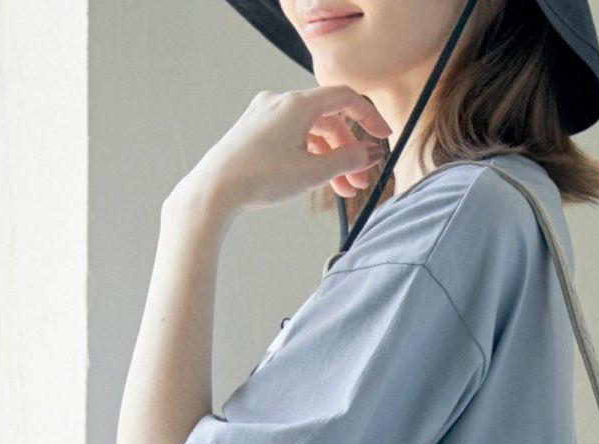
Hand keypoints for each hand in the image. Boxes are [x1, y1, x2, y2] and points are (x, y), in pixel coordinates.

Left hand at [184, 84, 392, 214]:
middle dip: (349, 151)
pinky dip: (310, 156)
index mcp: (297, 104)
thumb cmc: (259, 178)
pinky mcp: (255, 130)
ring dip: (331, 159)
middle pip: (328, 120)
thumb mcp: (313, 172)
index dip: (369, 117)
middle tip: (361, 180)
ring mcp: (265, 114)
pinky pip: (293, 137)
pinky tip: (316, 180)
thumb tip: (370, 153)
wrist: (215, 189)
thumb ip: (347, 160)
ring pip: (311, 132)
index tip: (384, 137)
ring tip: (343, 190)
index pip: (344, 99)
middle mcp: (280, 102)